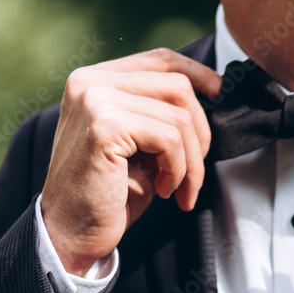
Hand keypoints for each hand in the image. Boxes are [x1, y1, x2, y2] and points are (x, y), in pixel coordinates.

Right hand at [40, 48, 220, 275]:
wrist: (71, 233)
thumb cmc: (109, 193)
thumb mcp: (140, 144)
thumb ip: (160, 113)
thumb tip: (211, 95)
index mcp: (96, 80)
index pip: (161, 59)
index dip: (200, 75)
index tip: (221, 96)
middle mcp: (91, 82)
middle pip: (178, 86)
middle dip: (201, 134)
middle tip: (194, 173)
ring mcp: (95, 100)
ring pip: (179, 117)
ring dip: (192, 161)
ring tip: (179, 188)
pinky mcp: (104, 125)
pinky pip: (169, 139)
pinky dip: (178, 170)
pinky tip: (164, 190)